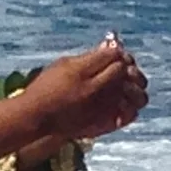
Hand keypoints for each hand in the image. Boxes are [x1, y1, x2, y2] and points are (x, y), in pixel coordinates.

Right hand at [24, 38, 147, 142]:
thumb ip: (88, 57)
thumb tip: (109, 47)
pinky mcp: (102, 122)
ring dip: (133, 86)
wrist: (37, 117)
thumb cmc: (46, 87)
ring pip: (133, 93)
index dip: (116, 52)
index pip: (113, 55)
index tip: (114, 54)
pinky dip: (130, 106)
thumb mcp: (62, 64)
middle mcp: (93, 89)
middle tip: (121, 68)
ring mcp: (100, 108)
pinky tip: (121, 102)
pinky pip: (129, 113)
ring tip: (125, 85)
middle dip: (126, 67)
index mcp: (82, 71)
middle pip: (124, 71)